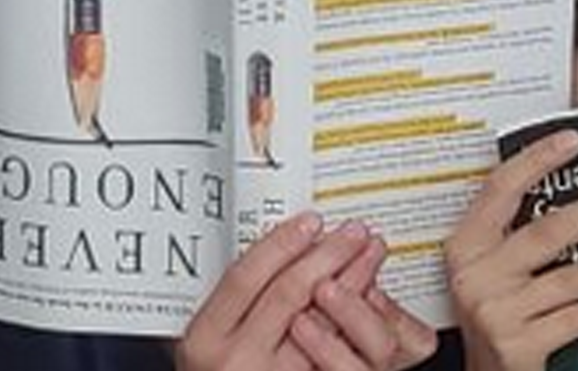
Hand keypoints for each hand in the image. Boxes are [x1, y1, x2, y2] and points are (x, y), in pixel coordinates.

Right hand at [176, 213, 436, 370]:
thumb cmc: (224, 368)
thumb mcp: (215, 335)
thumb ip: (242, 298)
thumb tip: (288, 247)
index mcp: (207, 336)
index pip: (245, 277)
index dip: (280, 244)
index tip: (309, 222)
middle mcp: (237, 358)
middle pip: (288, 293)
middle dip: (326, 255)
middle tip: (352, 233)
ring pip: (321, 321)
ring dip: (352, 282)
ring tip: (369, 256)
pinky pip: (336, 349)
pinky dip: (356, 319)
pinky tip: (370, 298)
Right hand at [444, 130, 577, 370]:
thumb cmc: (497, 319)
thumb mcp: (496, 274)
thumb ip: (520, 239)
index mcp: (466, 246)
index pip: (500, 189)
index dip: (537, 160)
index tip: (574, 139)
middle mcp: (475, 274)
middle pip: (546, 230)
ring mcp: (495, 310)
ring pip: (571, 277)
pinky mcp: (516, 344)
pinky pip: (577, 319)